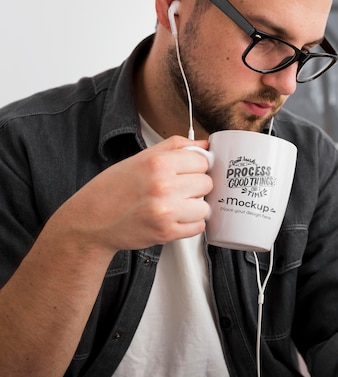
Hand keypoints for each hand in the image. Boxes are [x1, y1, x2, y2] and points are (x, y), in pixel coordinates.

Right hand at [60, 135, 212, 251]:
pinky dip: (189, 224)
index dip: (196, 166)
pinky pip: (198, 227)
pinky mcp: (167, 233)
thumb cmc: (114, 188)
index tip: (186, 171)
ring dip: (194, 208)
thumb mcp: (141, 158)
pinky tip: (173, 218)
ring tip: (175, 205)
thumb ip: (175, 147)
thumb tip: (204, 144)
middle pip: (207, 183)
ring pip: (205, 207)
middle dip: (195, 186)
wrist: (91, 221)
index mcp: (158, 163)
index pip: (203, 161)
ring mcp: (166, 211)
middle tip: (177, 189)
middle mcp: (164, 186)